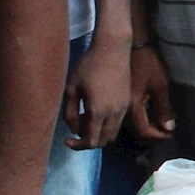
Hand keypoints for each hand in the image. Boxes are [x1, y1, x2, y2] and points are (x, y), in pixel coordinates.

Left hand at [63, 34, 131, 149]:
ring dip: (99, 134)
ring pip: (112, 133)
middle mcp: (114, 113)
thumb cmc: (88, 66)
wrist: (113, 49)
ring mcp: (124, 108)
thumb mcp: (71, 89)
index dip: (78, 146)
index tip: (67, 140)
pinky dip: (106, 125)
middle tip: (75, 133)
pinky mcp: (128, 101)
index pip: (91, 141)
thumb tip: (74, 129)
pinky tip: (96, 112)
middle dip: (88, 142)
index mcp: (99, 111)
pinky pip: (117, 123)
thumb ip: (70, 114)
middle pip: (103, 141)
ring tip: (85, 120)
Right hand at [127, 44, 175, 141]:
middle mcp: (122, 108)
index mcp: (132, 106)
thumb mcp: (160, 84)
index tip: (170, 135)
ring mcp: (119, 103)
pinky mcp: (119, 98)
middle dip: (152, 135)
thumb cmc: (147, 63)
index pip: (143, 131)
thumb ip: (163, 108)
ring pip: (131, 124)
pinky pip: (128, 115)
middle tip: (167, 132)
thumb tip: (168, 128)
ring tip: (162, 125)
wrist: (130, 46)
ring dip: (147, 127)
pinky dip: (142, 119)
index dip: (157, 136)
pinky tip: (152, 115)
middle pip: (135, 130)